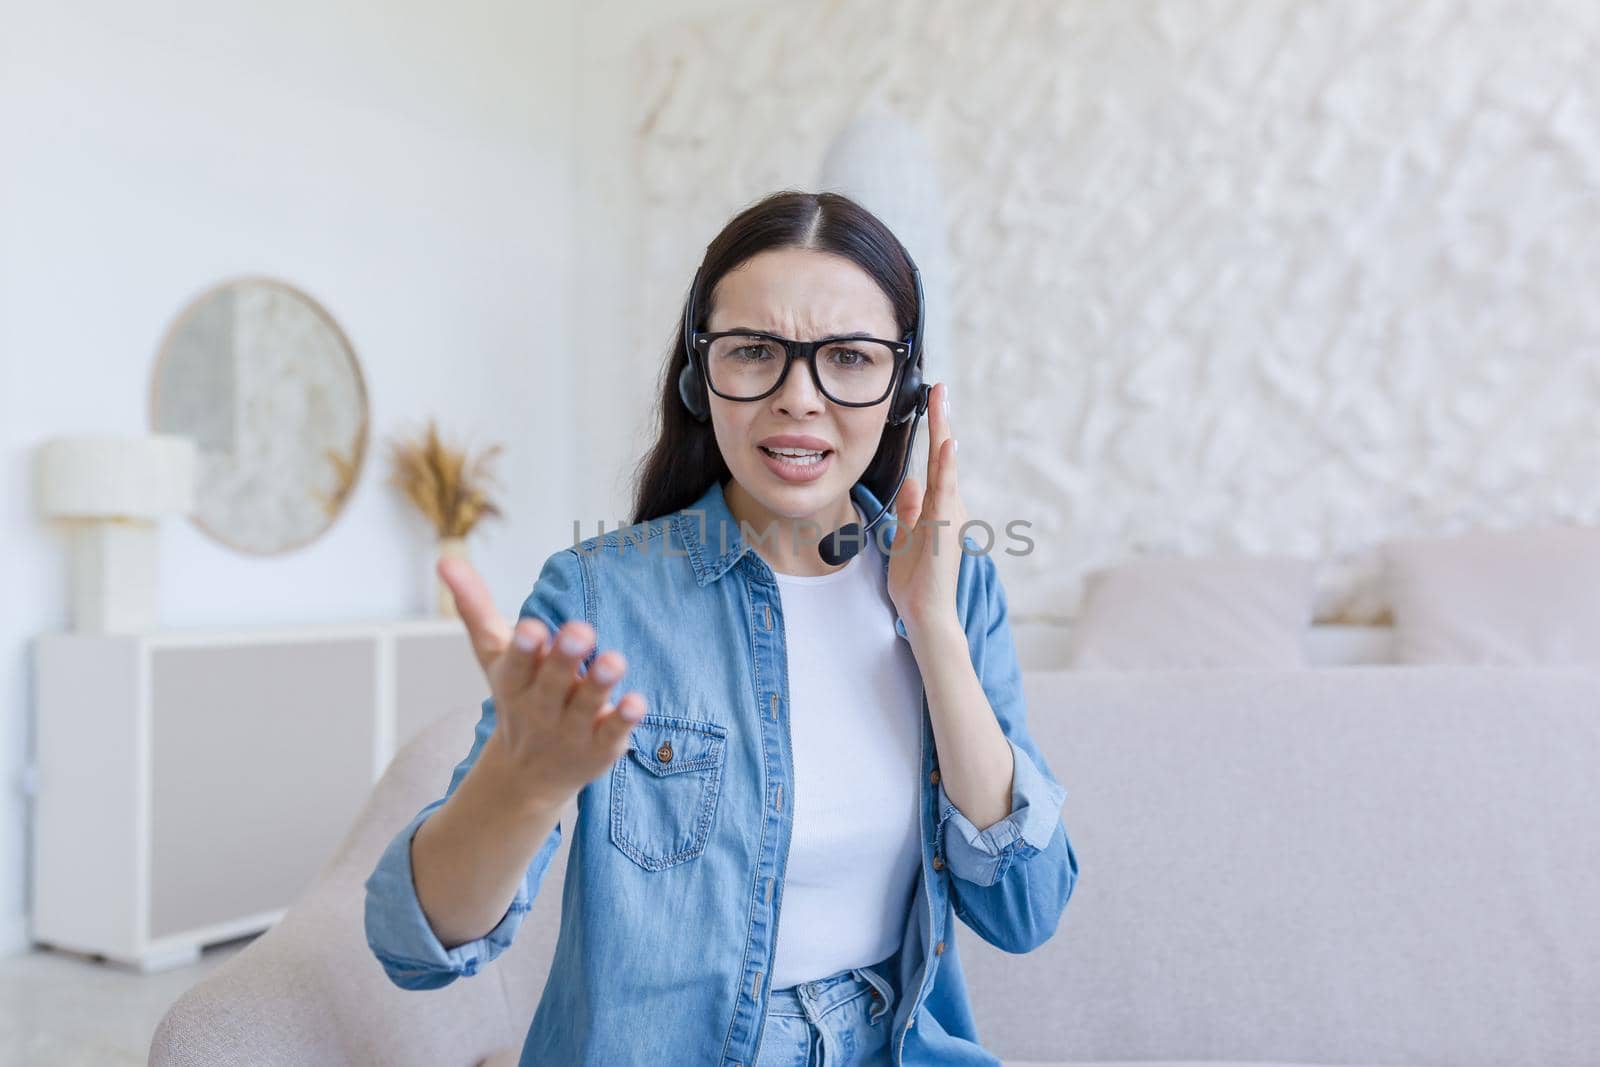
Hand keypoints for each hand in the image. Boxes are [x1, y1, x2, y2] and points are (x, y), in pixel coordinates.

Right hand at [438, 555, 645, 810]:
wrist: (527, 774)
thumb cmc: (517, 696)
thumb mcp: (494, 655)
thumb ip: (475, 607)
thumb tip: (445, 559)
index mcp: (514, 682)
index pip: (516, 664)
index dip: (525, 648)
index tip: (532, 628)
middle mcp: (541, 707)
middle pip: (552, 682)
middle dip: (564, 658)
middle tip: (579, 630)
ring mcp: (571, 730)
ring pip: (585, 705)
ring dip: (599, 684)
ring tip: (614, 660)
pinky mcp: (599, 747)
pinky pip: (612, 733)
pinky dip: (622, 720)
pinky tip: (636, 702)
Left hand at [886, 380, 966, 636]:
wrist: (925, 614)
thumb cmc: (917, 581)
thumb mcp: (905, 538)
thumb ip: (910, 510)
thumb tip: (911, 482)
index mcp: (938, 509)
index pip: (936, 463)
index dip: (934, 432)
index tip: (932, 402)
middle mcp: (949, 508)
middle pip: (945, 457)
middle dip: (941, 422)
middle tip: (939, 388)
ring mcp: (950, 517)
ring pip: (947, 468)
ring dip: (944, 434)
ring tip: (941, 402)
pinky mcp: (946, 528)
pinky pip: (945, 493)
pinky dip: (946, 468)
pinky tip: (946, 446)